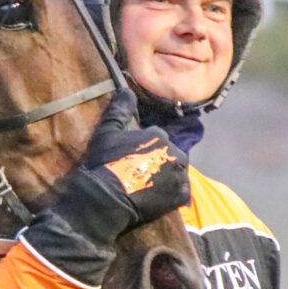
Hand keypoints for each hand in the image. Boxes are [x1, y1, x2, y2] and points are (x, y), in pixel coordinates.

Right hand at [74, 87, 190, 227]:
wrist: (106, 197)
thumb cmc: (105, 163)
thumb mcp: (107, 132)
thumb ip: (120, 110)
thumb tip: (127, 90)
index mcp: (160, 136)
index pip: (158, 138)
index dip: (146, 148)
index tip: (133, 157)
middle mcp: (175, 153)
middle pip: (172, 155)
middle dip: (160, 161)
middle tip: (141, 173)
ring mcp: (179, 176)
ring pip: (178, 173)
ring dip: (168, 177)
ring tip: (150, 186)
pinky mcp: (180, 197)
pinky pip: (182, 194)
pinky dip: (174, 195)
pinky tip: (159, 198)